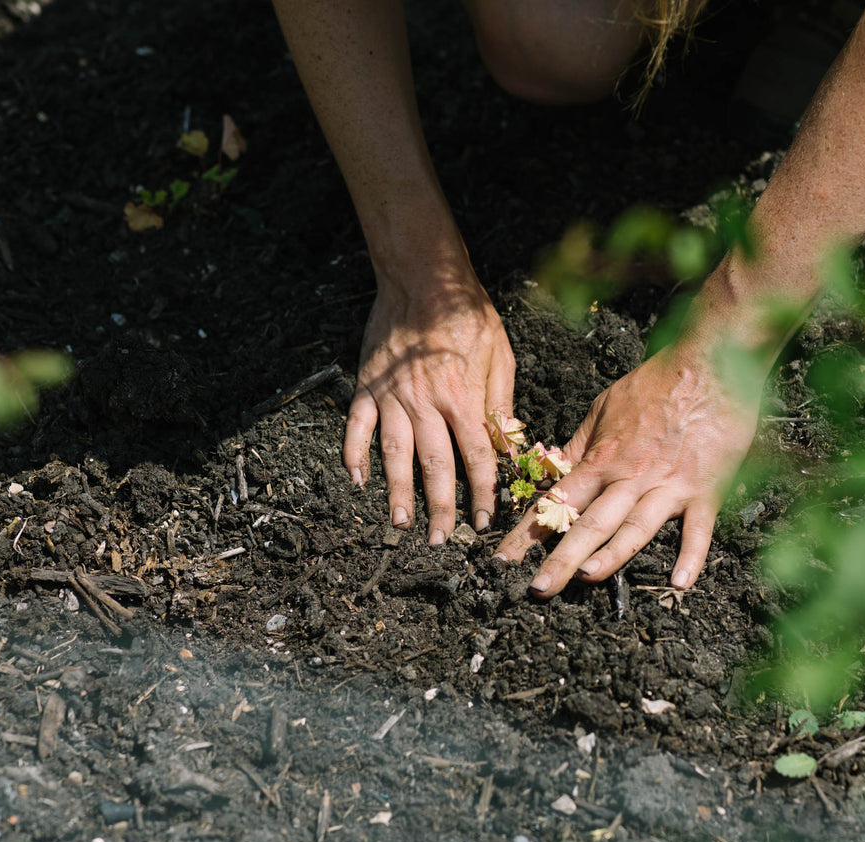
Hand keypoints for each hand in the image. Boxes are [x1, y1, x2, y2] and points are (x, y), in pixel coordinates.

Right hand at [344, 267, 515, 542]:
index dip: (482, 493)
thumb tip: (510, 448)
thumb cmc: (469, 315)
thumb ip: (501, 405)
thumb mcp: (501, 357)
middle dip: (440, 508)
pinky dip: (353, 455)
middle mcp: (425, 403)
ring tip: (401, 524)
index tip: (484, 520)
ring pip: (394, 455)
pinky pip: (357, 427)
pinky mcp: (367, 386)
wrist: (424, 278)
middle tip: (441, 540)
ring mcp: (391, 396)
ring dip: (397, 493)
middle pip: (435, 466)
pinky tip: (356, 481)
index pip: (477, 457)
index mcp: (462, 398)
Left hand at [495, 342, 759, 596]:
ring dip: (611, 556)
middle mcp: (630, 477)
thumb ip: (579, 444)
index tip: (503, 560)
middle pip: (590, 524)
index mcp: (603, 458)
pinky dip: (691, 556)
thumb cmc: (655, 383)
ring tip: (586, 579)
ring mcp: (669, 485)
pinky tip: (680, 584)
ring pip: (635, 529)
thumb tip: (550, 466)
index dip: (527, 533)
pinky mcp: (706, 488)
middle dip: (560, 559)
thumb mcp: (604, 408)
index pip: (557, 501)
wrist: (709, 361)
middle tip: (537, 590)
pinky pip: (698, 528)